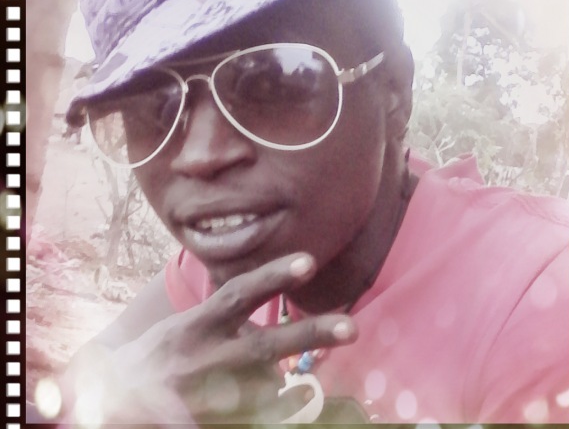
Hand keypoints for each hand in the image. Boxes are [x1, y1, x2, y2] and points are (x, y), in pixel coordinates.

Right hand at [62, 253, 356, 425]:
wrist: (111, 397)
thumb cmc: (163, 353)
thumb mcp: (189, 325)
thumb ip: (229, 325)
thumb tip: (277, 346)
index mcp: (196, 324)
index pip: (239, 294)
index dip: (273, 276)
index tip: (309, 261)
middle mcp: (203, 358)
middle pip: (264, 346)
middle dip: (309, 334)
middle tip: (351, 328)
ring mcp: (204, 396)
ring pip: (266, 391)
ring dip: (286, 390)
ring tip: (291, 387)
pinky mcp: (199, 421)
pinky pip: (253, 419)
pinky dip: (274, 412)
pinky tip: (287, 402)